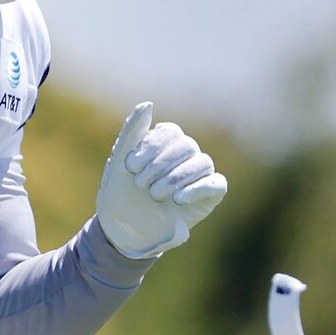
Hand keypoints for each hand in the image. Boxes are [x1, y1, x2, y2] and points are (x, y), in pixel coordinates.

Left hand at [94, 101, 228, 259]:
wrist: (123, 230)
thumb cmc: (120, 195)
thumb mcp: (119, 162)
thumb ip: (132, 131)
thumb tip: (147, 103)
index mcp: (165, 143)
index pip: (170, 133)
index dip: (151, 148)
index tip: (130, 167)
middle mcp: (185, 155)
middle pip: (187, 146)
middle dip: (160, 165)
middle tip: (140, 186)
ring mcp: (198, 175)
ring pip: (203, 162)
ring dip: (176, 177)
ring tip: (155, 195)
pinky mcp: (209, 195)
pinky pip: (217, 184)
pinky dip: (198, 188)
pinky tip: (177, 199)